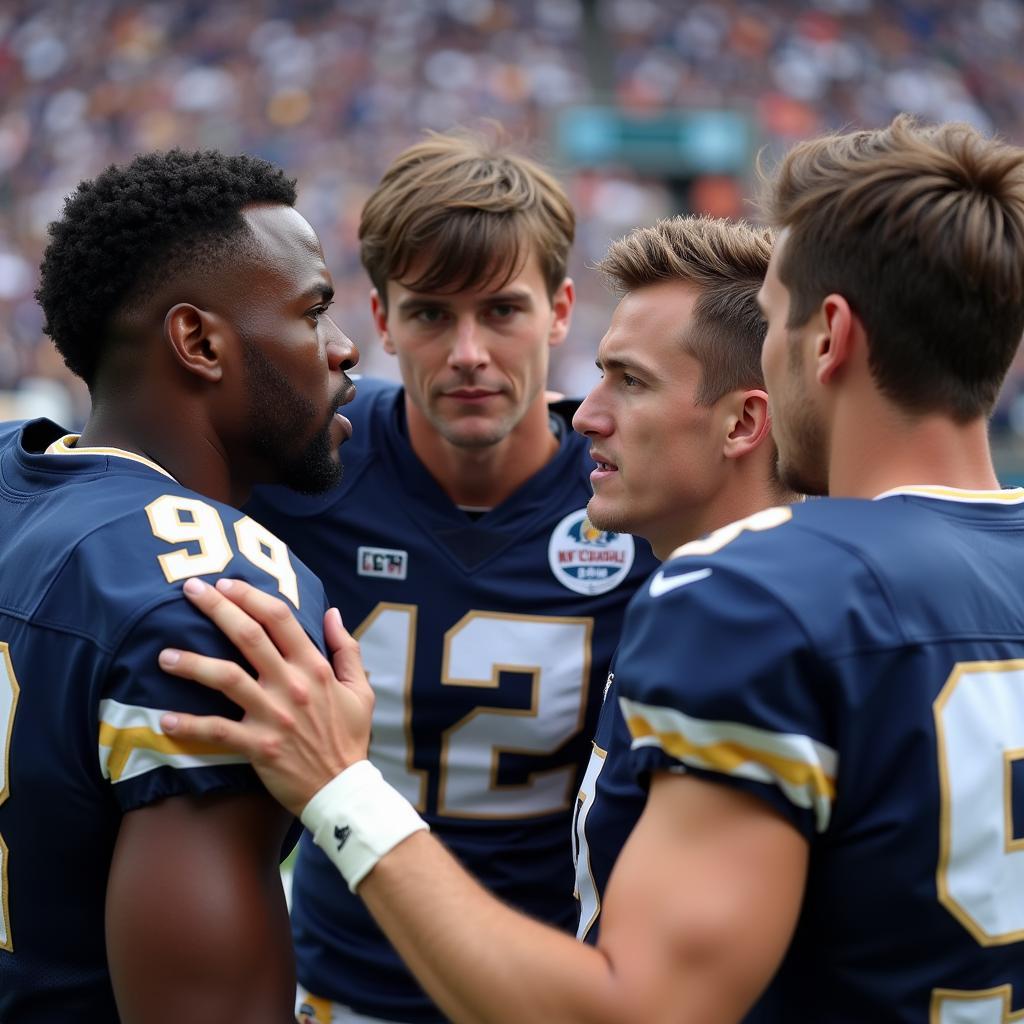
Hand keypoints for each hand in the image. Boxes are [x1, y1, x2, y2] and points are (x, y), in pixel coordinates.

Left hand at [158, 577, 373, 815]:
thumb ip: (347, 649)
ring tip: (164, 655)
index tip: (226, 584)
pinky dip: (189, 725)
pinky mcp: (258, 746)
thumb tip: (331, 613)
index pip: (280, 619)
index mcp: (315, 668)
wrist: (342, 789)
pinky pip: (216, 731)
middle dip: (216, 609)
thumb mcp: (360, 690)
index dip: (251, 596)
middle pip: (249, 636)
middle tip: (188, 590)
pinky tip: (164, 720)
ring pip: (226, 678)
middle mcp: (291, 685)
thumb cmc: (349, 737)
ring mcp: (273, 715)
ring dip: (192, 663)